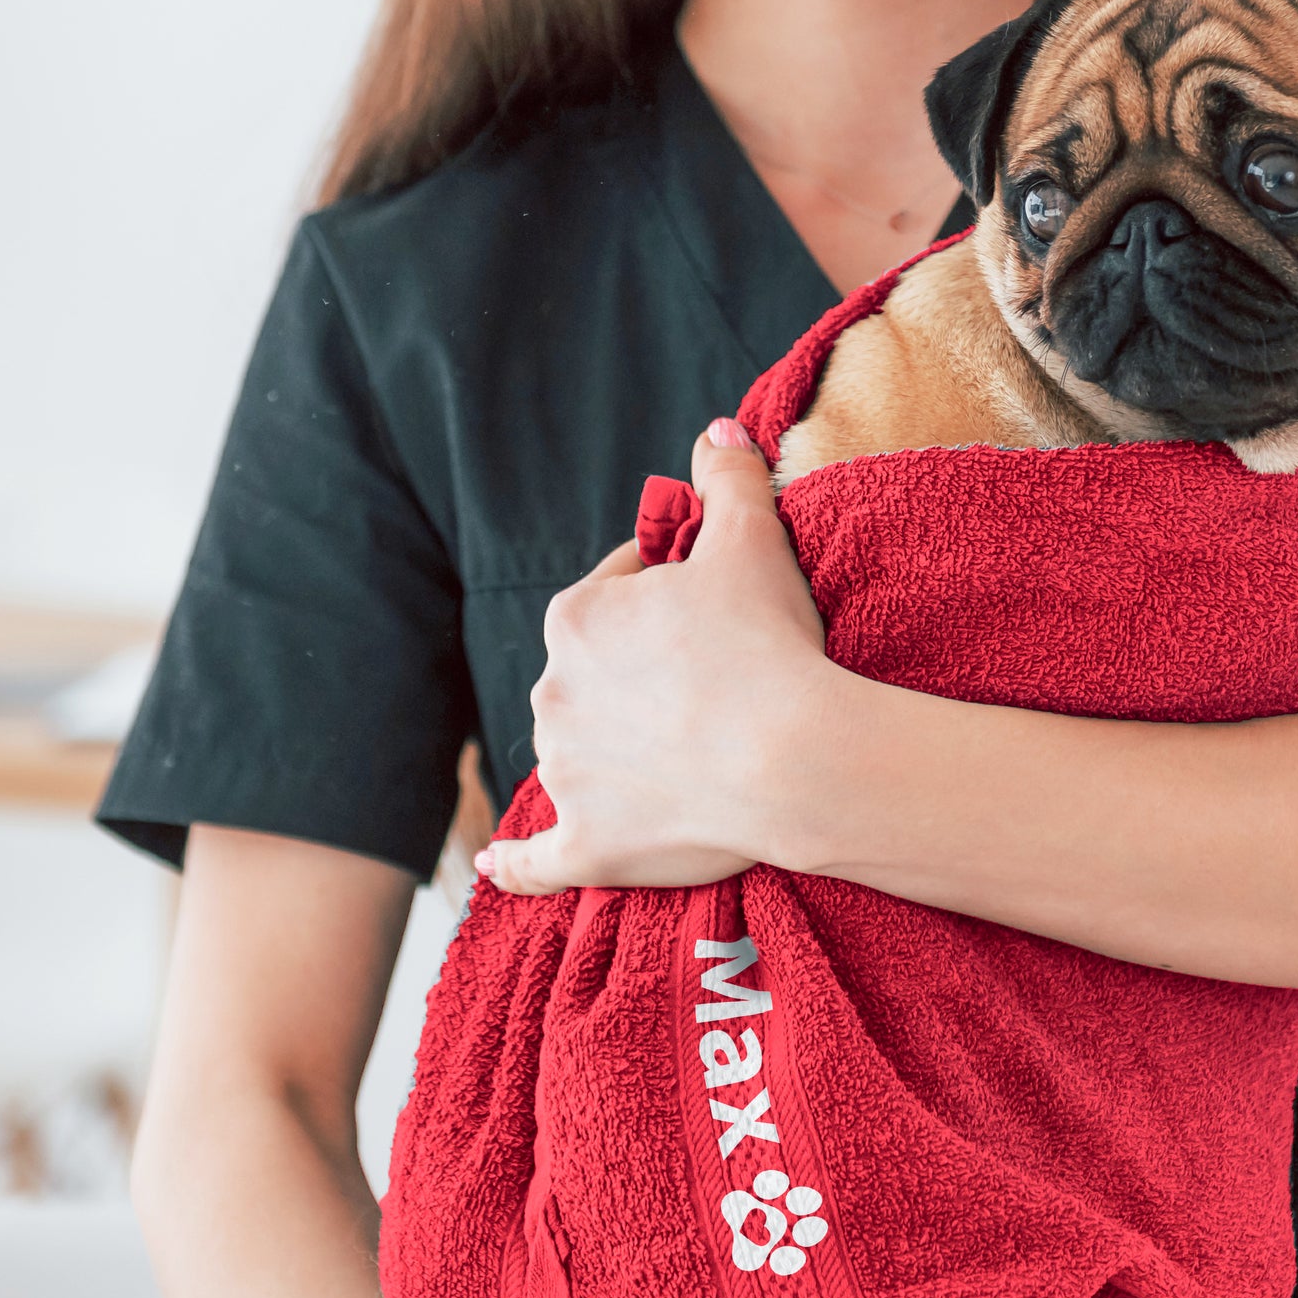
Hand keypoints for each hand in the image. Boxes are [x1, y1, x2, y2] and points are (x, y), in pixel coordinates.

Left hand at [478, 420, 840, 894]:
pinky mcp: (588, 845)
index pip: (617, 592)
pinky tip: (502, 866)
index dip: (669, 596)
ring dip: (612, 755)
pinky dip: (520, 864)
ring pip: (579, 753)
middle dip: (640, 678)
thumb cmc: (771, 645)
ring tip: (685, 759)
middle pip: (595, 675)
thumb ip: (729, 478)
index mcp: (577, 617)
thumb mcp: (753, 539)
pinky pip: (537, 859)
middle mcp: (552, 692)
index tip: (712, 612)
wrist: (795, 758)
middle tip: (714, 686)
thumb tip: (717, 431)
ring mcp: (568, 774)